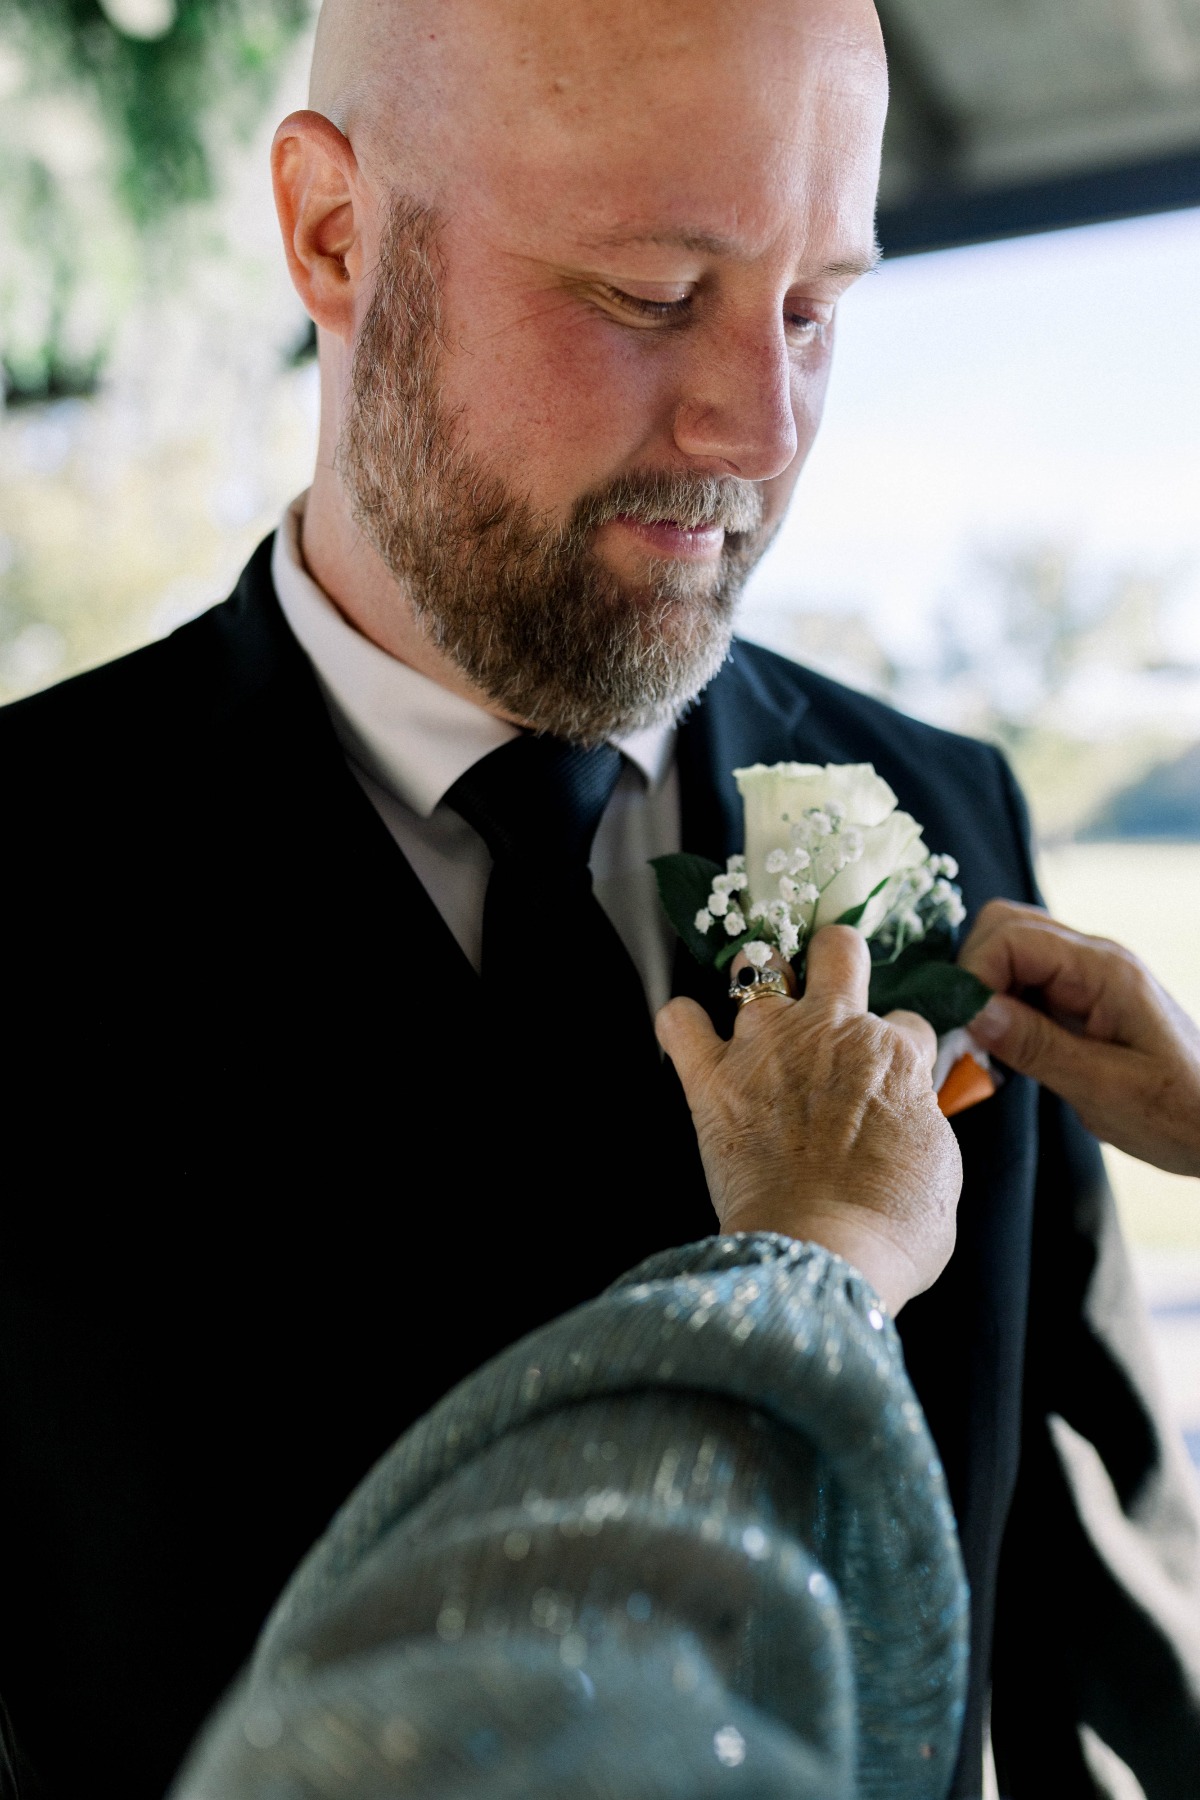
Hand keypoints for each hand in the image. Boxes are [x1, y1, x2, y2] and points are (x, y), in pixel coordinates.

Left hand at [655, 926, 962, 1314]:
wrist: (823, 1249)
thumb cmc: (892, 1224)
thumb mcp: (939, 1166)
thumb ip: (919, 1119)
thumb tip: (909, 1113)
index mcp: (893, 1053)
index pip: (907, 1022)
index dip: (900, 1046)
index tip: (890, 1075)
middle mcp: (830, 1031)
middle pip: (838, 951)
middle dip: (836, 955)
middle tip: (831, 979)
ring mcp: (766, 1046)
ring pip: (754, 968)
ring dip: (756, 980)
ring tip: (757, 1004)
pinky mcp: (711, 1077)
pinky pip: (679, 1022)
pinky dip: (682, 1023)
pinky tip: (691, 1037)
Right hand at [961, 899, 1199, 1175]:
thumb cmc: (1178, 1113)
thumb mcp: (1103, 1088)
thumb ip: (1035, 1045)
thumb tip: (972, 1012)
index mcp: (1104, 971)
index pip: (1011, 938)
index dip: (974, 977)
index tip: (965, 1030)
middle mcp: (1094, 959)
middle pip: (1005, 926)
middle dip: (973, 974)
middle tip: (971, 1034)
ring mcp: (1088, 975)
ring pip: (1011, 948)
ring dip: (986, 989)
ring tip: (987, 1043)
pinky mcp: (1081, 996)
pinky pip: (1026, 978)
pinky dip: (1003, 1003)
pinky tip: (1008, 1044)